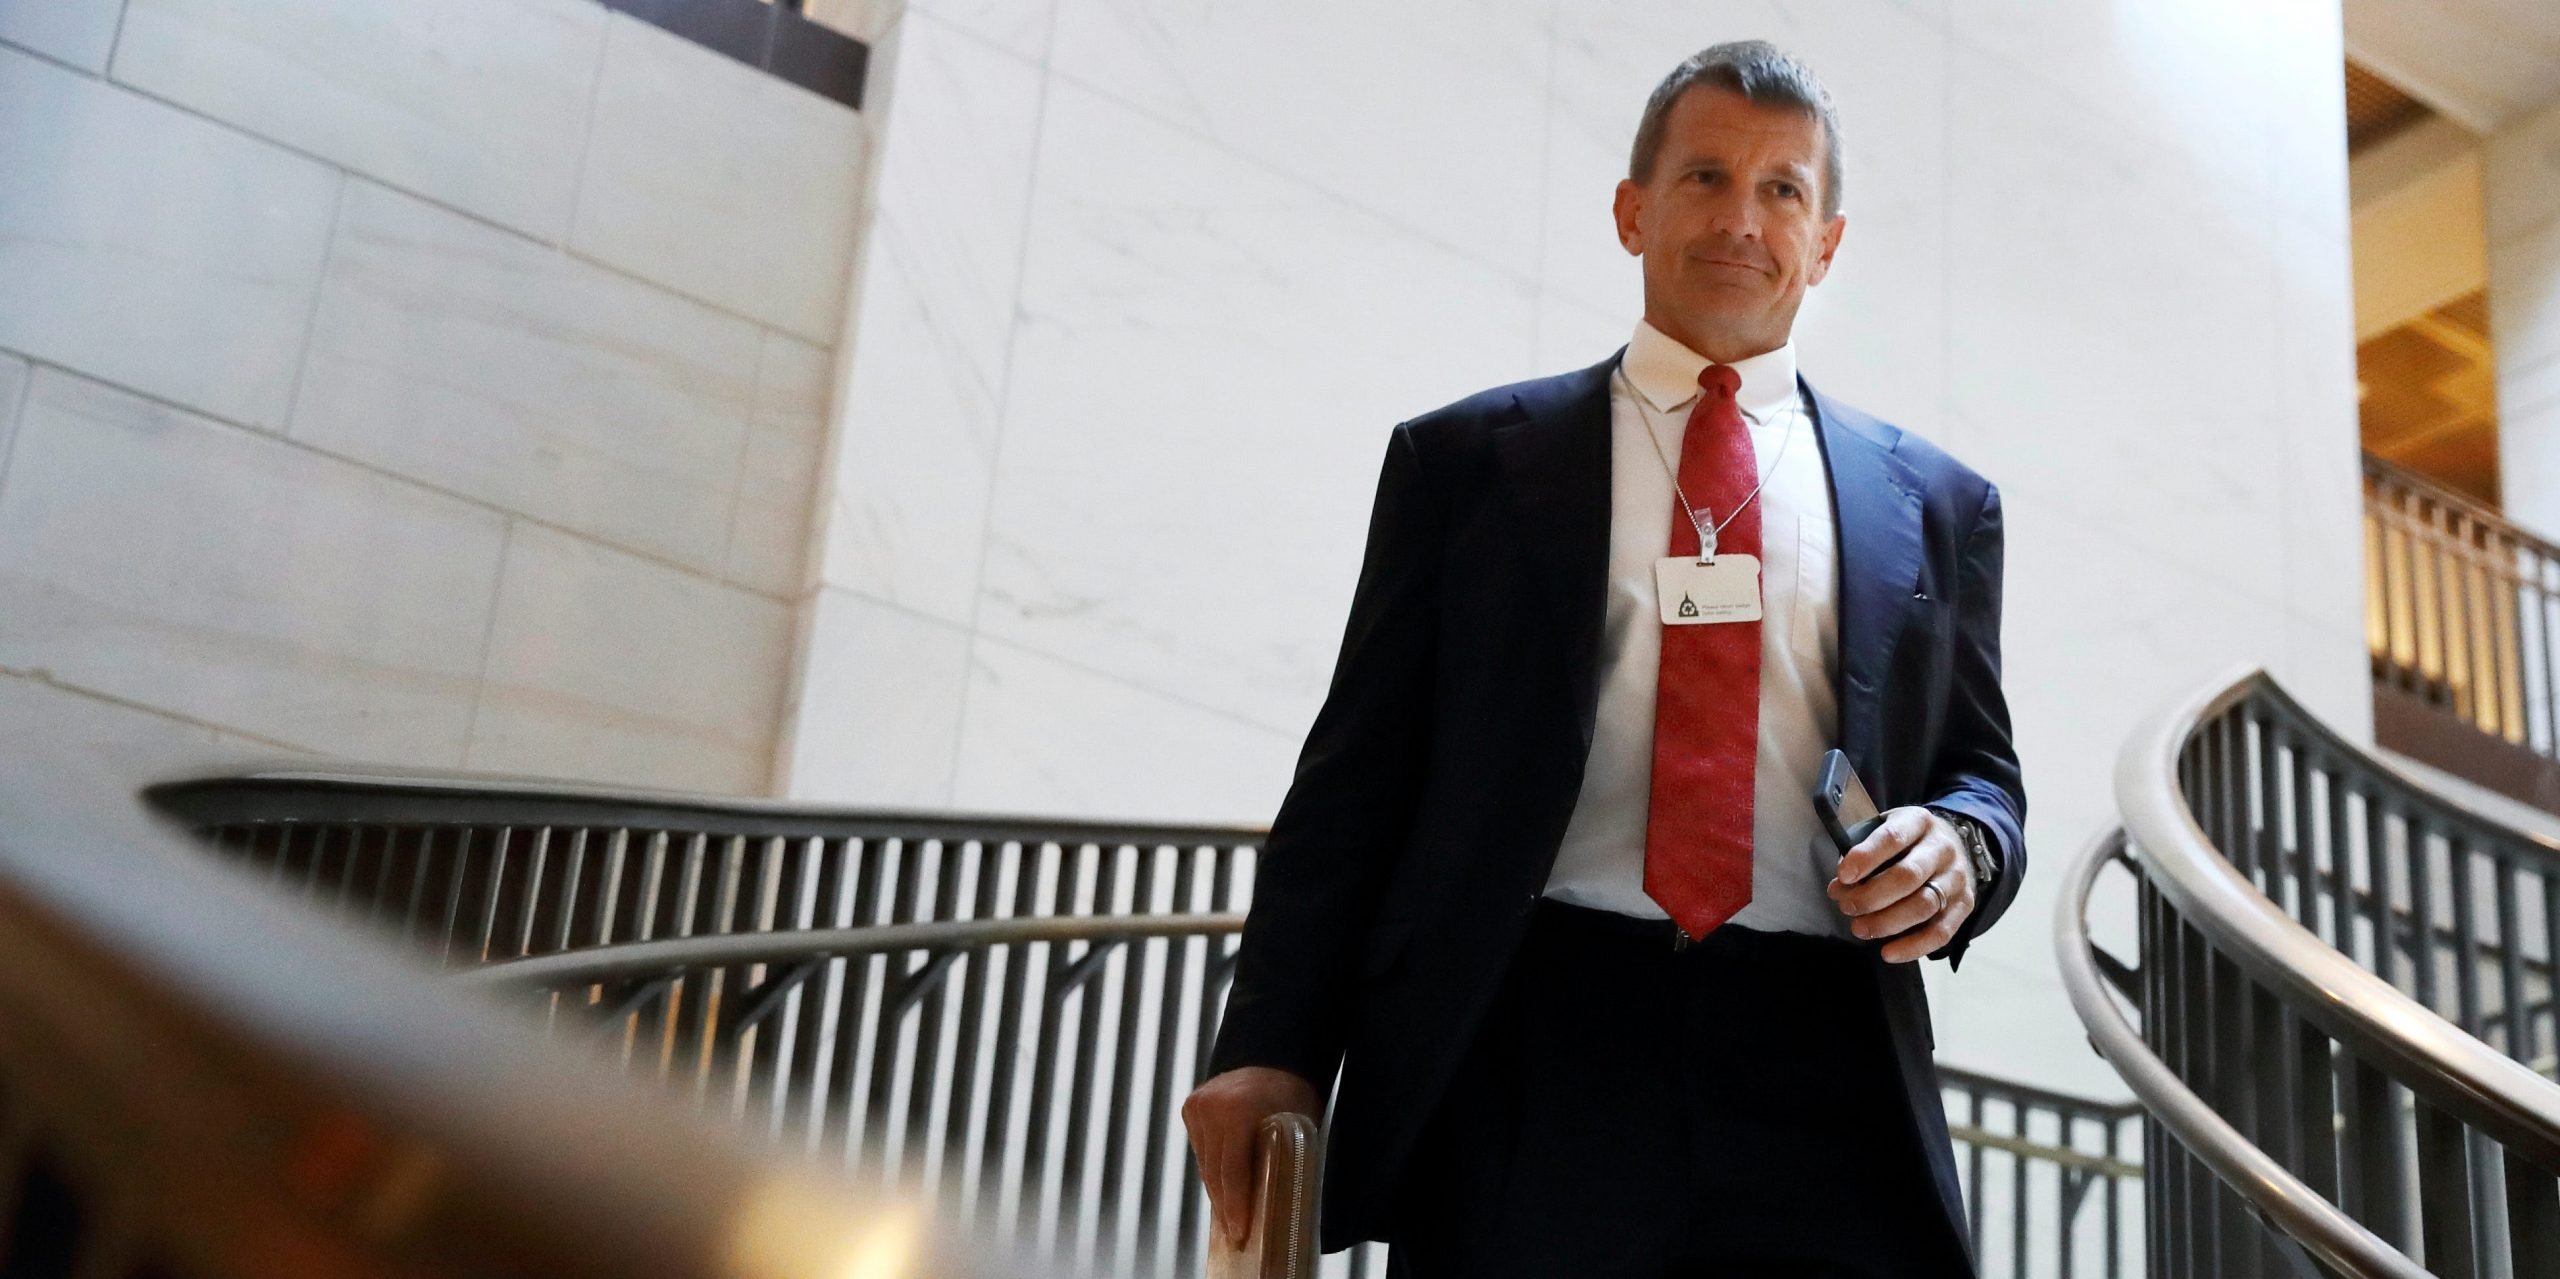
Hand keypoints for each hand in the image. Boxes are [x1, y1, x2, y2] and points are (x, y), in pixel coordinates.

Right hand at [1180, 1065, 1322, 1247]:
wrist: (1274, 1057)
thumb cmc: (1293, 1093)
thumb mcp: (1295, 1126)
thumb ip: (1279, 1158)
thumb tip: (1273, 1202)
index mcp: (1238, 1110)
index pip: (1233, 1170)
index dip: (1236, 1205)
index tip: (1239, 1231)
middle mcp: (1212, 1106)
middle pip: (1215, 1171)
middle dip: (1226, 1205)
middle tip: (1235, 1234)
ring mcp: (1198, 1105)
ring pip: (1205, 1163)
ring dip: (1217, 1189)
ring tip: (1229, 1217)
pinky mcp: (1190, 1107)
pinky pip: (1201, 1149)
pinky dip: (1212, 1168)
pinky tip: (1222, 1187)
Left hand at [1826, 806, 1975, 962]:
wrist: (1954, 842)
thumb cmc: (1907, 841)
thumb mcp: (1884, 829)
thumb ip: (1862, 854)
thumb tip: (1840, 887)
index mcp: (1918, 822)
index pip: (1893, 838)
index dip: (1866, 857)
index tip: (1842, 876)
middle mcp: (1942, 849)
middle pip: (1908, 876)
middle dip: (1872, 896)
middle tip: (1846, 907)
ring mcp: (1956, 878)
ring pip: (1924, 905)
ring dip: (1887, 922)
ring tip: (1859, 929)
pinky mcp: (1964, 905)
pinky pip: (1941, 932)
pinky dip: (1913, 947)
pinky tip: (1888, 953)